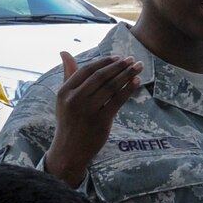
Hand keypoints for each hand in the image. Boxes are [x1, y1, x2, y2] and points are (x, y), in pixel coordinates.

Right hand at [45, 51, 140, 186]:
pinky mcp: (101, 121)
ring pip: (111, 87)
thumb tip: (64, 52)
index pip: (87, 70)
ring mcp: (88, 110)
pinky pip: (118, 101)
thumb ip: (68, 75)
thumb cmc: (69, 121)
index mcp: (64, 91)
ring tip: (138, 67)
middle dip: (119, 66)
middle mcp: (74, 99)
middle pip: (101, 77)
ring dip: (127, 75)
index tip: (118, 58)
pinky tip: (137, 81)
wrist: (69, 150)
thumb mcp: (64, 98)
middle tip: (132, 60)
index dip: (104, 62)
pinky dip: (128, 89)